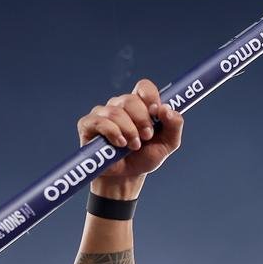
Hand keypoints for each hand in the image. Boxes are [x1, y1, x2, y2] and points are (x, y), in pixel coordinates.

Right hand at [77, 78, 184, 195]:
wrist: (127, 176)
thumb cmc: (146, 156)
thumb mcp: (168, 144)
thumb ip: (174, 125)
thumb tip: (167, 109)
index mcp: (140, 105)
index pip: (144, 87)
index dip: (150, 96)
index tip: (156, 111)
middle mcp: (120, 105)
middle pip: (130, 99)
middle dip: (142, 119)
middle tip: (147, 136)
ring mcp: (103, 114)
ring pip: (116, 112)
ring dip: (129, 131)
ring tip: (133, 146)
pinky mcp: (88, 124)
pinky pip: (100, 121)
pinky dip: (113, 133)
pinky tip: (120, 144)